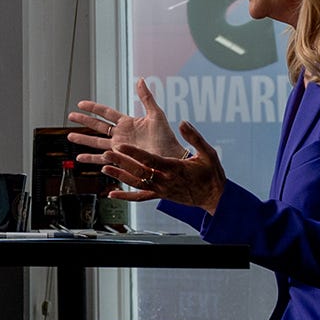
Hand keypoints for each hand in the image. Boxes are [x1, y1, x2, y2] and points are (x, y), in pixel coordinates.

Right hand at [69, 77, 183, 172]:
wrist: (170, 157)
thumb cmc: (167, 137)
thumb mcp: (156, 114)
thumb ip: (146, 97)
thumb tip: (141, 79)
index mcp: (128, 123)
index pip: (106, 113)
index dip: (93, 108)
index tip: (81, 103)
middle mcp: (121, 135)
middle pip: (98, 126)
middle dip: (84, 121)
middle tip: (71, 115)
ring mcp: (119, 147)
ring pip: (96, 143)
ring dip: (83, 140)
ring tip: (70, 136)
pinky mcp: (121, 159)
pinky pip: (102, 159)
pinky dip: (91, 159)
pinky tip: (80, 158)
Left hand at [98, 116, 225, 213]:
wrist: (215, 198)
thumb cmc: (212, 173)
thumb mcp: (208, 153)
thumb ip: (194, 137)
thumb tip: (183, 122)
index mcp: (175, 169)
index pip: (151, 160)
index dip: (135, 153)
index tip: (121, 145)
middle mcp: (166, 181)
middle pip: (140, 172)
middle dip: (122, 162)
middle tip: (106, 153)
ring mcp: (162, 191)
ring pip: (137, 184)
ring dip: (120, 176)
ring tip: (103, 168)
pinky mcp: (161, 197)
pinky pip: (140, 197)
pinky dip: (126, 196)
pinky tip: (112, 194)